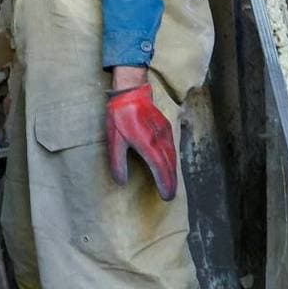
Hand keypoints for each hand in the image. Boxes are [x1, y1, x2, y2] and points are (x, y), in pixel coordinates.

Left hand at [105, 83, 177, 199]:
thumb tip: (121, 181)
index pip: (159, 167)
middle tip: (170, 196)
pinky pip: (173, 148)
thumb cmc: (120, 115)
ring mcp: (165, 132)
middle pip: (170, 165)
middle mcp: (159, 139)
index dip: (164, 183)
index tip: (166, 196)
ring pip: (173, 157)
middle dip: (171, 182)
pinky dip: (173, 161)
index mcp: (146, 142)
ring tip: (171, 186)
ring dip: (173, 172)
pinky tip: (171, 167)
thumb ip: (118, 162)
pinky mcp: (166, 128)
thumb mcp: (114, 140)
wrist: (131, 91)